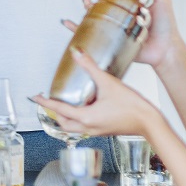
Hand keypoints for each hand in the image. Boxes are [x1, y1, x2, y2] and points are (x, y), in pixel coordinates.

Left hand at [30, 48, 162, 139]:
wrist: (150, 122)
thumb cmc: (133, 107)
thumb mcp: (108, 83)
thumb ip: (90, 67)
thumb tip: (78, 54)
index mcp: (86, 117)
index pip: (59, 110)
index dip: (45, 103)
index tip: (36, 98)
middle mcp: (89, 127)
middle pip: (63, 123)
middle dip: (55, 113)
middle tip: (51, 100)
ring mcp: (97, 131)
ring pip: (74, 127)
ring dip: (67, 117)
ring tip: (67, 103)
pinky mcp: (104, 130)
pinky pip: (85, 127)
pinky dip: (80, 118)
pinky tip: (87, 106)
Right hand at [61, 0, 183, 70]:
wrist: (166, 48)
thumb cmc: (166, 24)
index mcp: (131, 10)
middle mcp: (123, 20)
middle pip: (102, 8)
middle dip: (92, 2)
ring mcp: (117, 32)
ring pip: (95, 20)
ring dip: (85, 12)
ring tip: (84, 4)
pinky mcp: (113, 43)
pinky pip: (93, 37)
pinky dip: (77, 30)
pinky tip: (67, 23)